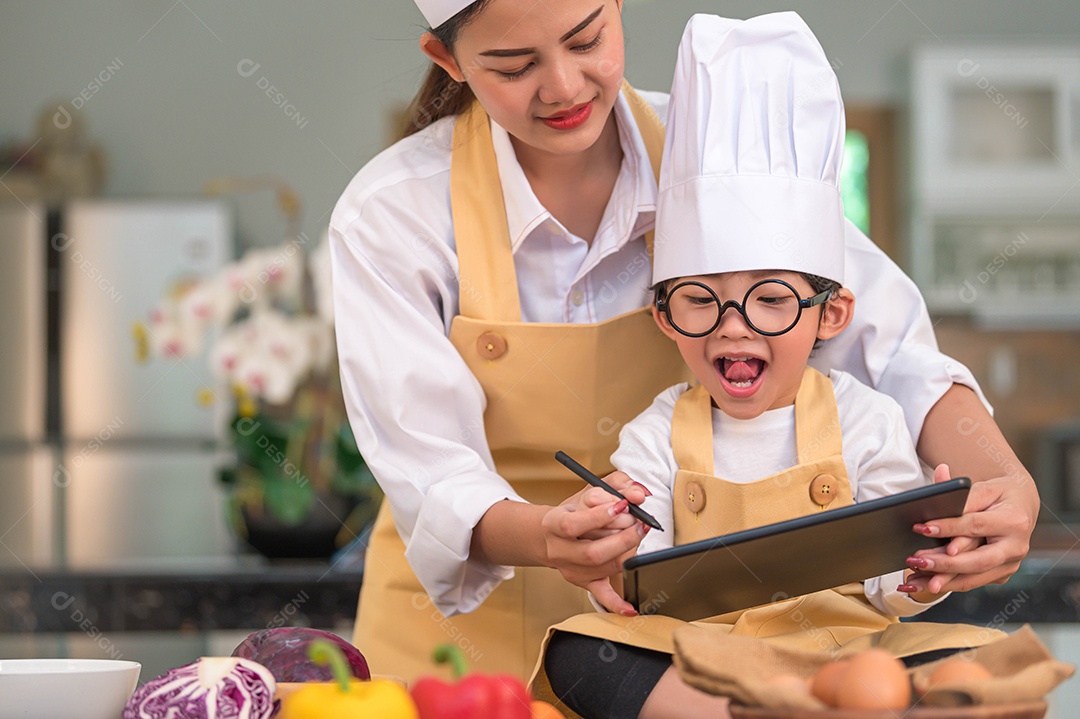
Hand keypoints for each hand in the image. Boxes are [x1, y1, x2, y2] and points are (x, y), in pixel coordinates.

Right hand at [542, 471, 650, 614]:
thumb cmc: (576, 510)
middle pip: (592, 552)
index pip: (573, 525)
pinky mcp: (584, 582)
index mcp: (553, 523)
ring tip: (639, 535)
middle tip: (638, 522)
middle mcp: (559, 549)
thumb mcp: (591, 490)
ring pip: (601, 568)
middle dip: (622, 537)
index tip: (622, 505)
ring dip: (627, 552)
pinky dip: (617, 604)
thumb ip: (617, 484)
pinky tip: (631, 608)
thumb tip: (639, 494)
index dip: (599, 516)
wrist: (553, 534)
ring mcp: (571, 569)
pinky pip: (601, 595)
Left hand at [905, 463, 1035, 593]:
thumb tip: (938, 500)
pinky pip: (971, 581)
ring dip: (941, 580)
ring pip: (973, 578)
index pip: (975, 526)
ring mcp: (1009, 564)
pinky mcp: (1001, 574)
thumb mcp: (984, 488)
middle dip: (945, 564)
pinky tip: (925, 583)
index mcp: (1014, 522)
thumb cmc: (999, 494)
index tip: (922, 529)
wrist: (1021, 506)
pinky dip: (947, 583)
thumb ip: (962, 497)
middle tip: (917, 561)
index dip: (948, 528)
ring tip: (914, 580)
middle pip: (977, 561)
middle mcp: (1016, 547)